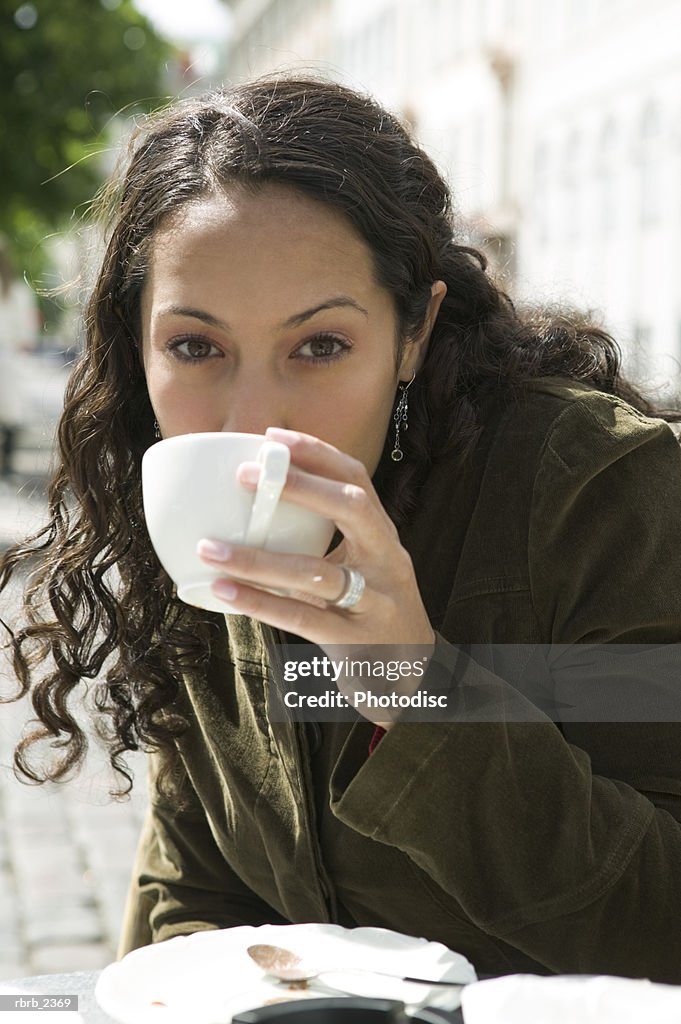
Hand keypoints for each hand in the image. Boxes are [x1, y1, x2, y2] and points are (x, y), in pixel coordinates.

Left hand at [197, 427, 434, 725]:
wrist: (410, 678)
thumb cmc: (371, 611)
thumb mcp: (360, 568)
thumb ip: (323, 541)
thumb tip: (255, 508)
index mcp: (383, 537)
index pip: (358, 480)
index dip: (318, 454)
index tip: (273, 437)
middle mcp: (386, 562)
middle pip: (352, 509)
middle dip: (300, 486)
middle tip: (245, 475)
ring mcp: (374, 602)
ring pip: (315, 573)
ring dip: (258, 559)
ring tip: (210, 548)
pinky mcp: (353, 642)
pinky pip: (300, 618)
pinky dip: (258, 603)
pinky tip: (223, 591)